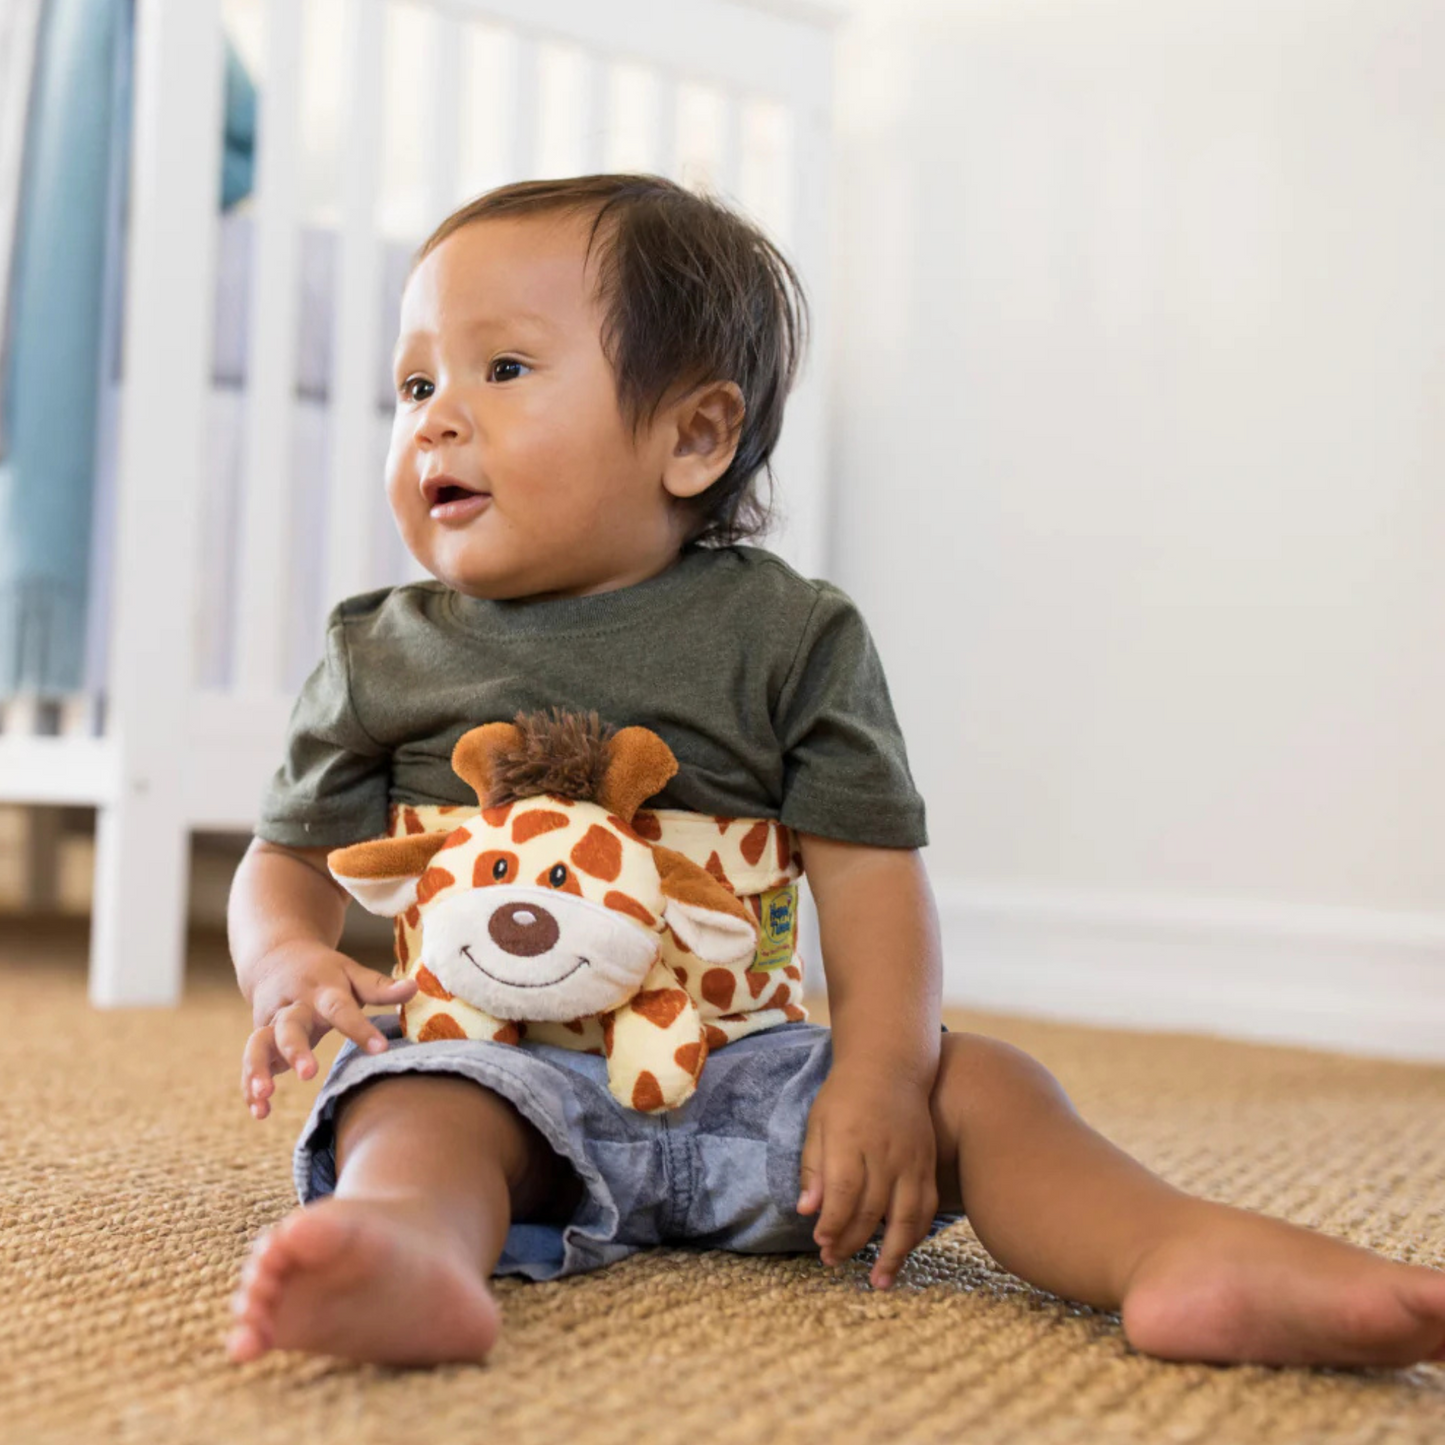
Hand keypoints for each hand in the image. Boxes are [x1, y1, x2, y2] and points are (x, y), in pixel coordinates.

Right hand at [240, 941, 416, 1120]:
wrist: (278, 956)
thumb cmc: (325, 972)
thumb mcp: (352, 972)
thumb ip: (380, 986)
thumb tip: (415, 988)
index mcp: (322, 990)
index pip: (341, 1009)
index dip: (360, 1029)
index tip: (381, 1049)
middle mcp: (294, 1007)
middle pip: (290, 1026)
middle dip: (296, 1050)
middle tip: (308, 1074)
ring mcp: (272, 1023)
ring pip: (260, 1043)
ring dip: (259, 1069)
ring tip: (265, 1095)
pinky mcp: (260, 1040)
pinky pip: (252, 1062)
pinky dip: (250, 1085)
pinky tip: (259, 1112)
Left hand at [796, 1064, 938, 1289]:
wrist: (890, 1065)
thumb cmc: (845, 1095)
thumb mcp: (818, 1122)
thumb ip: (813, 1167)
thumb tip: (806, 1211)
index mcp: (851, 1139)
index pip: (844, 1192)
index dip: (833, 1223)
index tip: (821, 1243)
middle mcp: (885, 1152)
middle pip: (871, 1209)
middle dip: (851, 1241)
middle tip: (833, 1261)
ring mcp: (911, 1159)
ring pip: (906, 1216)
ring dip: (892, 1253)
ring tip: (878, 1281)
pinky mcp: (927, 1164)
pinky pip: (926, 1207)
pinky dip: (915, 1234)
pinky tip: (902, 1252)